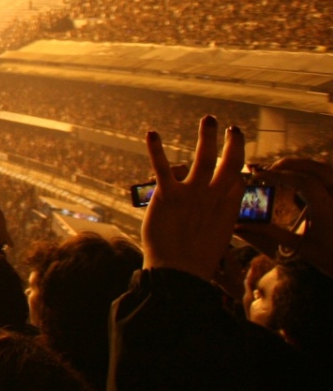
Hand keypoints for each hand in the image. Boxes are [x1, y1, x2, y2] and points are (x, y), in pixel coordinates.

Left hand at [142, 117, 245, 279]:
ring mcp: (193, 194)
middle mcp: (214, 196)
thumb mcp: (216, 232)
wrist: (179, 272)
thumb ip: (218, 213)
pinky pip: (163, 168)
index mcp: (228, 206)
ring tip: (209, 118)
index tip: (237, 148)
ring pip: (203, 158)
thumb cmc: (195, 256)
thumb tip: (222, 201)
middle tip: (232, 128)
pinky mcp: (169, 195)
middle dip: (232, 144)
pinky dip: (156, 150)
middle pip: (229, 163)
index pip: (237, 177)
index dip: (239, 162)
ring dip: (207, 137)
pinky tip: (152, 134)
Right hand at [238, 156, 332, 275]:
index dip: (279, 174)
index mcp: (327, 210)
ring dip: (301, 167)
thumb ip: (271, 233)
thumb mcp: (298, 247)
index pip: (304, 182)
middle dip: (290, 165)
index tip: (258, 175)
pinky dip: (311, 174)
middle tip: (268, 170)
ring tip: (280, 173)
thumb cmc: (326, 256)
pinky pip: (328, 177)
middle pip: (316, 168)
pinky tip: (297, 183)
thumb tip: (240, 227)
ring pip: (325, 169)